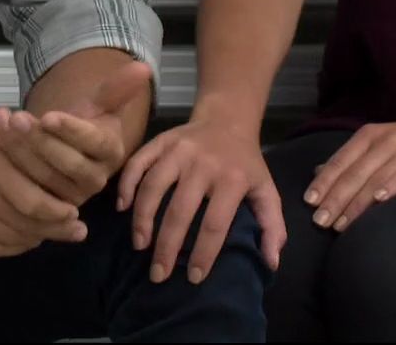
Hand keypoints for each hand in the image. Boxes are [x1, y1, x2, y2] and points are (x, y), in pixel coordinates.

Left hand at [0, 60, 150, 204]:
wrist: (63, 146)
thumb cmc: (80, 123)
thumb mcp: (97, 104)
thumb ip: (116, 88)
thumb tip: (143, 67)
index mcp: (111, 152)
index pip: (93, 143)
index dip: (71, 130)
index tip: (48, 116)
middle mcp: (96, 179)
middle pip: (67, 163)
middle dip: (40, 140)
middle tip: (17, 117)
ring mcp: (71, 197)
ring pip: (44, 178)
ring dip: (19, 149)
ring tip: (2, 122)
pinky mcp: (47, 208)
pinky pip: (27, 191)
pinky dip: (8, 165)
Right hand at [0, 114, 86, 257]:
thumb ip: (18, 145)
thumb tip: (61, 158)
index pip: (32, 194)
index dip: (58, 209)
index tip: (75, 212)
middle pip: (25, 220)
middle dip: (56, 228)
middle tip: (74, 230)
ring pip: (9, 238)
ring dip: (35, 238)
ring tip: (50, 234)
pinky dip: (11, 247)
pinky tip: (22, 239)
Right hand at [117, 117, 285, 283]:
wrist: (227, 118)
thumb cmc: (245, 163)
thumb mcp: (266, 191)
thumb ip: (272, 226)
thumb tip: (271, 263)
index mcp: (232, 179)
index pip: (214, 223)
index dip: (204, 253)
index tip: (194, 277)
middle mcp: (203, 164)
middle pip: (180, 210)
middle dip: (167, 246)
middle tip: (158, 274)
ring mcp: (178, 150)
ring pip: (153, 186)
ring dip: (142, 219)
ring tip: (140, 246)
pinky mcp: (160, 141)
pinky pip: (138, 163)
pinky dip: (126, 185)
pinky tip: (122, 209)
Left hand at [304, 116, 395, 231]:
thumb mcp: (381, 143)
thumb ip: (352, 158)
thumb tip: (319, 171)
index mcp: (369, 135)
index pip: (340, 161)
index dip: (323, 182)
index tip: (307, 202)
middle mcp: (384, 140)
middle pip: (353, 173)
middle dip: (333, 199)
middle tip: (318, 222)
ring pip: (373, 180)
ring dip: (355, 204)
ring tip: (340, 225)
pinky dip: (390, 188)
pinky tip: (379, 203)